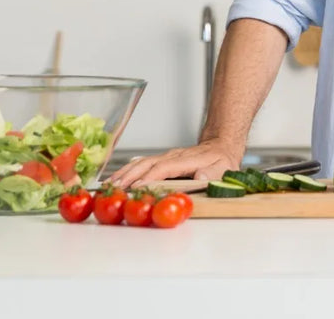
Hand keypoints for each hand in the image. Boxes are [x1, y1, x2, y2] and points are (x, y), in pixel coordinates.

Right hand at [107, 138, 243, 188]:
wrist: (220, 146)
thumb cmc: (221, 160)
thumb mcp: (223, 167)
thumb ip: (213, 172)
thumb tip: (201, 176)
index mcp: (187, 159)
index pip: (165, 167)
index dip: (151, 176)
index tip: (138, 186)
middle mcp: (173, 156)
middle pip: (147, 164)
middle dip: (130, 175)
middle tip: (115, 187)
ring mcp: (166, 157)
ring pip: (141, 162)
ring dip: (124, 173)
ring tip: (109, 184)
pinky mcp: (162, 160)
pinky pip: (142, 164)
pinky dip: (127, 170)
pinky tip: (117, 178)